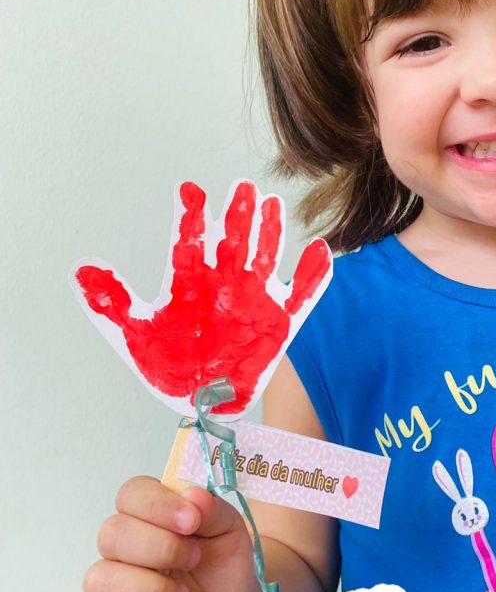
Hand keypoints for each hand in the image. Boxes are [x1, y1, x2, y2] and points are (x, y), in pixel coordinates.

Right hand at [71, 478, 255, 591]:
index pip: (132, 494)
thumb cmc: (223, 578)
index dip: (157, 504)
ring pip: (99, 580)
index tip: (192, 521)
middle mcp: (125, 552)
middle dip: (159, 548)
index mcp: (151, 520)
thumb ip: (215, 512)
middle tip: (193, 561)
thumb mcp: (232, 538)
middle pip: (111, 533)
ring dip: (148, 590)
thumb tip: (192, 494)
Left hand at [74, 181, 331, 417]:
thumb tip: (80, 269)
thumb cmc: (170, 369)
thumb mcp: (133, 335)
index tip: (187, 190)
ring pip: (266, 256)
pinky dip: (313, 275)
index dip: (189, 217)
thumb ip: (111, 302)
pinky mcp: (281, 322)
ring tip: (271, 204)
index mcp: (190, 282)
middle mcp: (225, 284)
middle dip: (236, 214)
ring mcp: (256, 300)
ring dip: (270, 232)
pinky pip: (302, 295)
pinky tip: (319, 251)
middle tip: (240, 187)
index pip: (190, 242)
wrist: (204, 404)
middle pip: (232, 240)